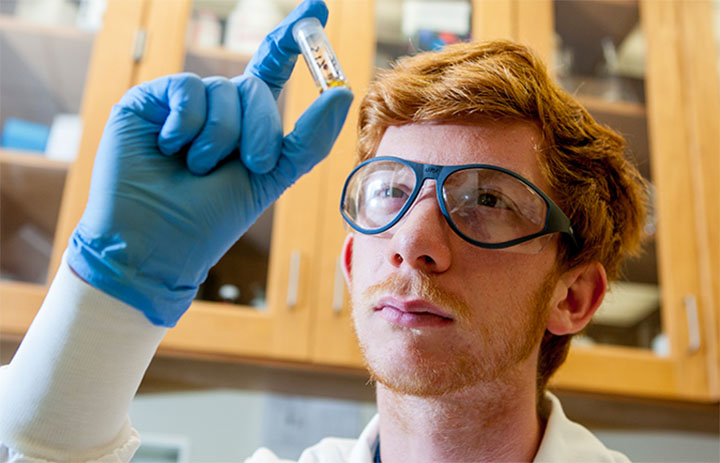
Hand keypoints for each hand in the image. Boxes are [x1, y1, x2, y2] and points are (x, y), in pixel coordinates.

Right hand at [67, 0, 352, 326]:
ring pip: (222, 90)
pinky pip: (186, 89)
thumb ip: (308, 138)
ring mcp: (180, 105)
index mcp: (246, 124)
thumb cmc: (213, 218)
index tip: (317, 10)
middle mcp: (216, 109)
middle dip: (260, 129)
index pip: (271, 69)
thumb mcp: (272, 178)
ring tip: (197, 169)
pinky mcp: (147, 103)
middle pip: (255, 86)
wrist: (158, 246)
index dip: (293, 40)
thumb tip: (341, 91)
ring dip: (220, 138)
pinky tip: (170, 151)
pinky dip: (187, 125)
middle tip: (251, 165)